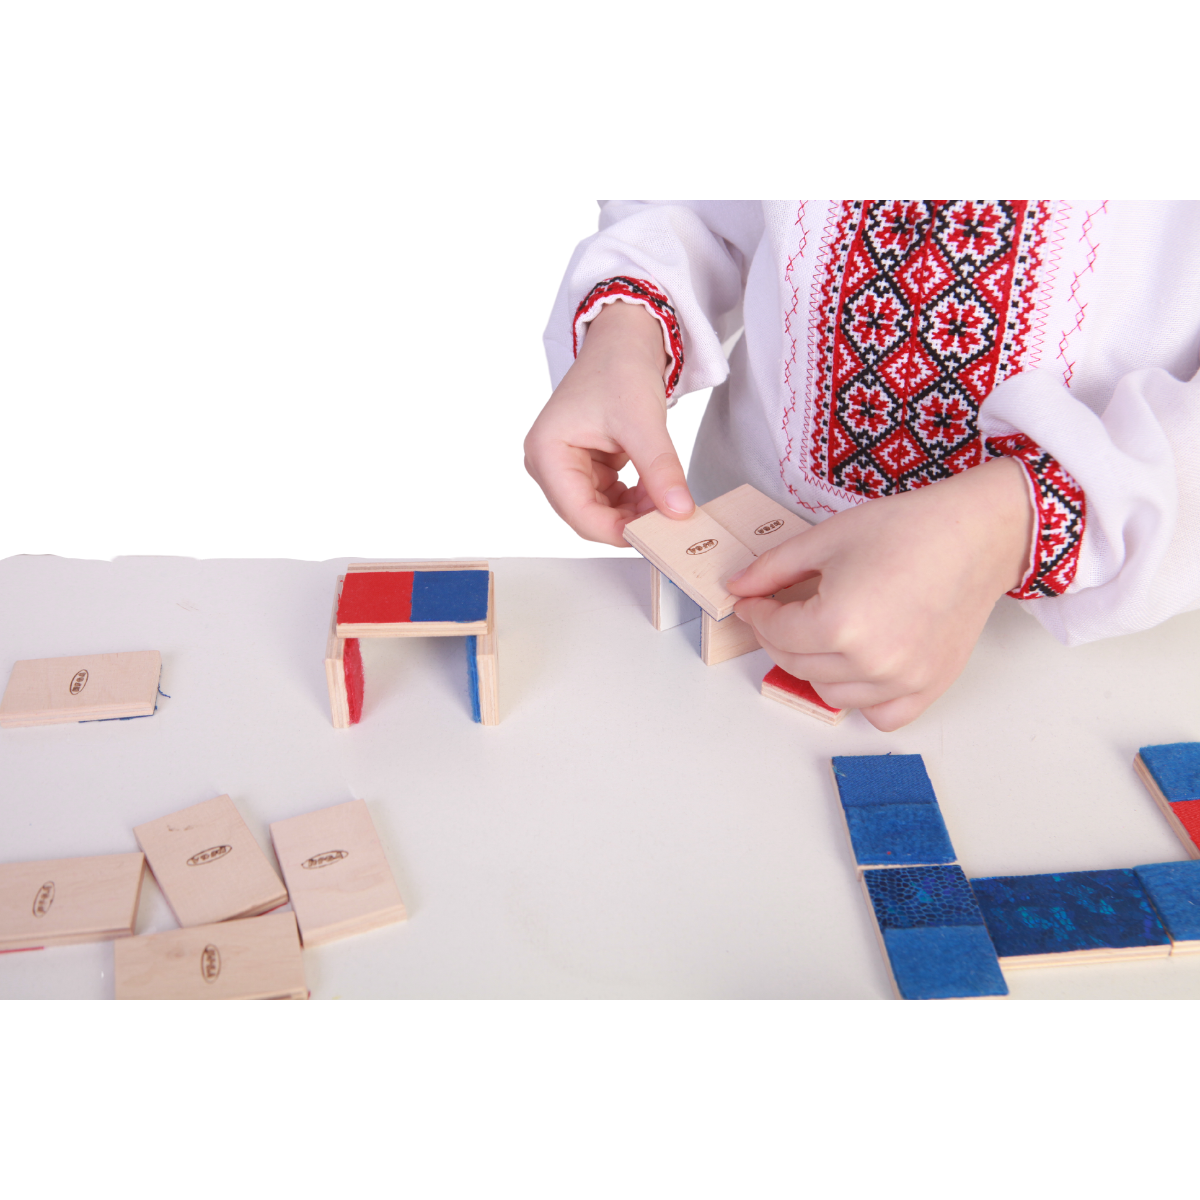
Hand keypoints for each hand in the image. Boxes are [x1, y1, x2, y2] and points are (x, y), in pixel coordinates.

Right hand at [523, 301, 694, 545]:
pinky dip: (635, 499)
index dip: (617, 529)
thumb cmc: (619, 367)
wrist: (624, 340)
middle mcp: (548, 463)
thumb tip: (679, 512)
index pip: (578, 512)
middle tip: (668, 520)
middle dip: (628, 520)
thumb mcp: (643, 422)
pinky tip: (656, 488)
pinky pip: (610, 498)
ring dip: (634, 511)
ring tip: (665, 496)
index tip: (656, 534)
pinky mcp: (585, 466)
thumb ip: (661, 471)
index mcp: (546, 452)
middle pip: (587, 515)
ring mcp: (565, 466)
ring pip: (601, 511)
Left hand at [728, 458, 1034, 730]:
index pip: (775, 632)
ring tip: (820, 636)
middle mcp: (870, 661)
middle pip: (796, 665)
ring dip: (814, 669)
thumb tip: (738, 586)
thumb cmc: (910, 529)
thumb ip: (774, 568)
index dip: (755, 614)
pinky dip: (863, 699)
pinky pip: (881, 715)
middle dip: (777, 638)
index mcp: (840, 623)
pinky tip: (858, 667)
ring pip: (831, 695)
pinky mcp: (929, 687)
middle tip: (779, 613)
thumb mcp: (827, 538)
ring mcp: (902, 680)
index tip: (752, 601)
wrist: (977, 534)